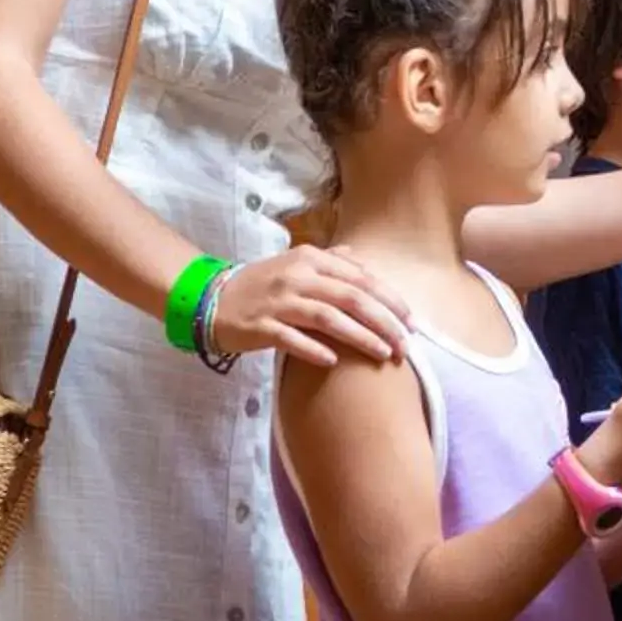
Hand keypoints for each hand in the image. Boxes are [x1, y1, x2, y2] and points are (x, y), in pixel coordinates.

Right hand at [212, 246, 412, 366]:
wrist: (210, 298)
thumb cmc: (261, 284)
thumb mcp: (295, 264)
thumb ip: (330, 262)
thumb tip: (360, 260)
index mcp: (311, 259)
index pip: (361, 278)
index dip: (389, 300)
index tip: (411, 321)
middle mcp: (297, 276)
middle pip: (351, 297)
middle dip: (384, 322)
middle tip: (404, 344)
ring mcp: (278, 301)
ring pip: (328, 318)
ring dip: (360, 337)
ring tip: (382, 353)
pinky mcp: (261, 326)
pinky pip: (292, 338)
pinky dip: (315, 349)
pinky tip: (335, 361)